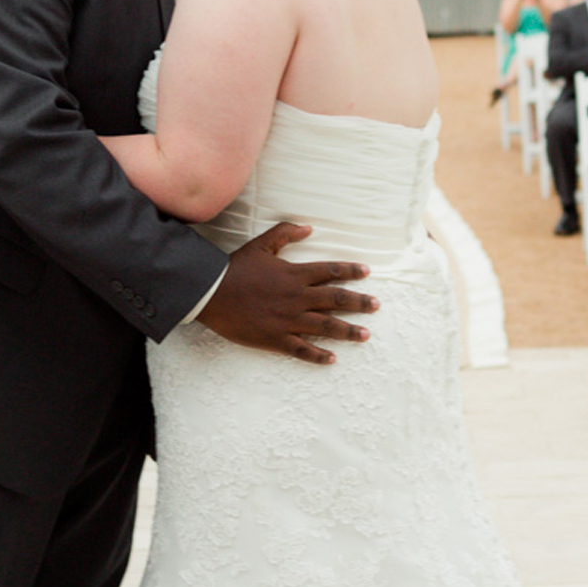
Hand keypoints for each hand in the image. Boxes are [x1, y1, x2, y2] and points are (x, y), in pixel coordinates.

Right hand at [197, 223, 376, 365]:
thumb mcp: (261, 245)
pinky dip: (318, 355)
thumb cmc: (235, 269)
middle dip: (359, 303)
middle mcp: (297, 297)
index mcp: (295, 275)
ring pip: (326, 326)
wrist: (211, 292)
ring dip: (348, 331)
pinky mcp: (276, 338)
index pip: (330, 272)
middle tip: (376, 306)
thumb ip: (285, 234)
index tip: (366, 273)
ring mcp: (288, 320)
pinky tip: (332, 359)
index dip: (350, 271)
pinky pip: (302, 349)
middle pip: (336, 299)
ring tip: (365, 335)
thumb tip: (309, 227)